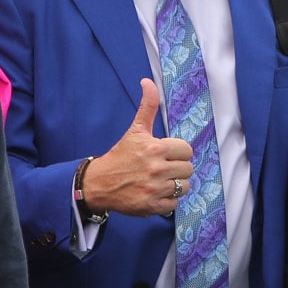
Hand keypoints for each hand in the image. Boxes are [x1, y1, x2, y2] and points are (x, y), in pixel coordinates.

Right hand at [81, 79, 193, 217]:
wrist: (99, 183)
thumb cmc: (120, 155)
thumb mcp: (135, 130)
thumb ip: (147, 106)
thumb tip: (148, 81)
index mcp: (156, 148)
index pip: (186, 150)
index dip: (177, 152)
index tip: (165, 154)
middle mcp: (157, 169)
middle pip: (188, 169)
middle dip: (177, 168)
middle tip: (162, 167)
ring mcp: (155, 189)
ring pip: (184, 187)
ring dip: (174, 184)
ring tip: (160, 180)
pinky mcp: (152, 206)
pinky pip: (174, 204)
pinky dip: (167, 200)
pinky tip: (155, 192)